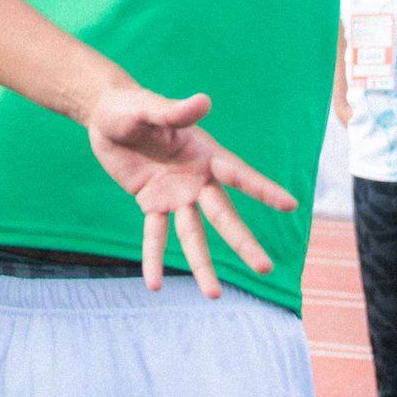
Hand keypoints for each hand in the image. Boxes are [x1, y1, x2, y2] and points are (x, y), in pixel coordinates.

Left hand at [84, 85, 296, 297]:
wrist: (106, 116)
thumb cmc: (131, 105)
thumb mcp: (148, 107)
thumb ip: (174, 111)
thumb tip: (203, 101)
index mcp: (204, 152)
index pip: (238, 174)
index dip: (262, 189)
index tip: (290, 205)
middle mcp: (196, 178)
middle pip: (223, 215)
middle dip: (243, 241)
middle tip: (265, 269)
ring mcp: (176, 194)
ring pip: (192, 234)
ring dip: (202, 264)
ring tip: (214, 295)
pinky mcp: (152, 203)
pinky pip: (155, 235)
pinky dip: (153, 258)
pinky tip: (154, 284)